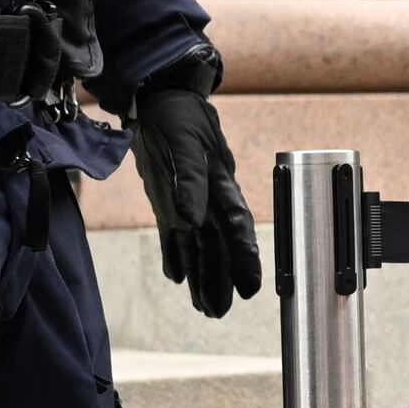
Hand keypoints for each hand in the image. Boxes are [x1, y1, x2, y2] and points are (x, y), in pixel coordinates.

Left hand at [128, 73, 263, 318]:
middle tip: (218, 312)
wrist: (159, 95)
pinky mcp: (168, 200)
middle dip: (220, 279)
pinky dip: (176, 257)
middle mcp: (208, 200)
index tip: (249, 288)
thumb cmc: (177, 115)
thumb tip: (191, 220)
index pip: (236, 230)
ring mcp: (188, 201)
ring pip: (198, 247)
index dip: (244, 260)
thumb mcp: (182, 144)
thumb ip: (189, 181)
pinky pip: (174, 236)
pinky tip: (178, 277)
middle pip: (218, 247)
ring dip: (200, 276)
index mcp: (220, 187)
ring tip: (204, 306)